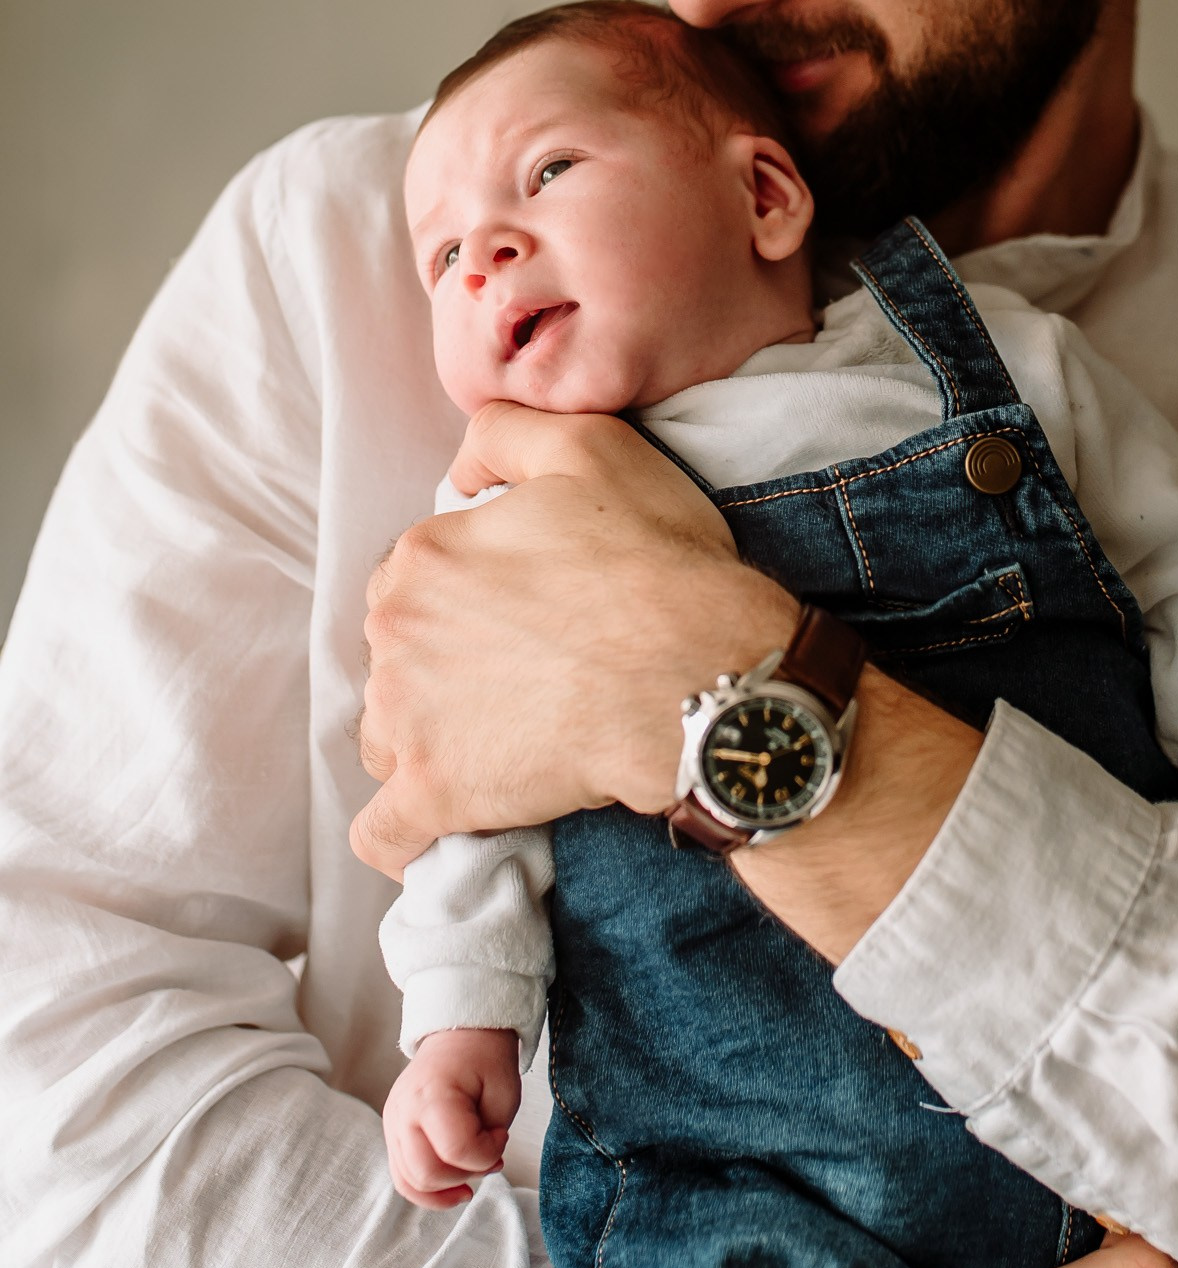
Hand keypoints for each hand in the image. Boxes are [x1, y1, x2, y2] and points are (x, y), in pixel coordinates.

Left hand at [351, 404, 792, 878]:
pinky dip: (403, 834)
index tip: (518, 617)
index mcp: (423, 556)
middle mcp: (395, 633)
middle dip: (442, 668)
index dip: (463, 597)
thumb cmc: (658, 565)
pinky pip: (386, 833)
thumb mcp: (592, 448)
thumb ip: (508, 433)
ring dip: (427, 743)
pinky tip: (434, 827)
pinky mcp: (437, 796)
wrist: (701, 680)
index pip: (412, 580)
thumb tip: (462, 464)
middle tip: (524, 679)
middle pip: (396, 658)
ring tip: (501, 746)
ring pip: (387, 737)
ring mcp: (408, 720)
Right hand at [382, 1027, 521, 1208]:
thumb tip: (477, 1171)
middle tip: (488, 1153)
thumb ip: (491, 1140)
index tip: (501, 1136)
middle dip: (466, 1174)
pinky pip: (402, 1177)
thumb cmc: (485, 1060)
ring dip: (446, 1187)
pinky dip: (428, 1190)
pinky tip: (453, 1188)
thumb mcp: (503, 1093)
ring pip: (410, 1181)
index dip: (488, 1154)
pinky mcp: (393, 1133)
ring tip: (472, 1169)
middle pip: (427, 1173)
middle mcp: (404, 1111)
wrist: (460, 1035)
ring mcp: (393, 1123)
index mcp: (433, 1094)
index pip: (457, 1151)